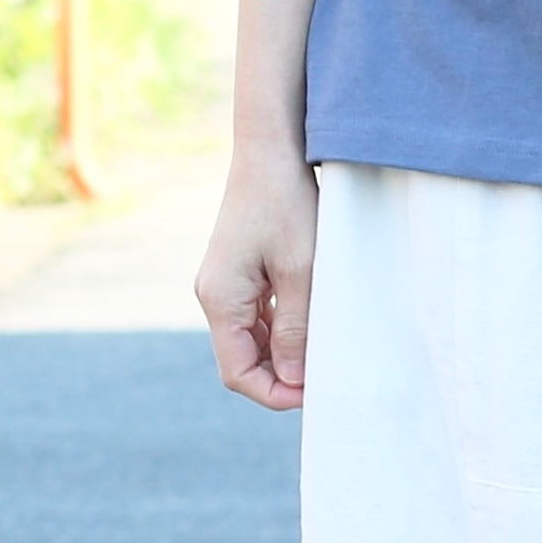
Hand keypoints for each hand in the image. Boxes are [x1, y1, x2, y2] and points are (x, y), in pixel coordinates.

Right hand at [194, 140, 320, 408]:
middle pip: (243, 360)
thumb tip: (293, 378)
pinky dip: (283, 328)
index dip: (275, 393)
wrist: (270, 149)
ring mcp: (225, 283)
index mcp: (220, 299)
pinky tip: (313, 321)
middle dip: (281, 375)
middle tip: (326, 374)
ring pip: (252, 340)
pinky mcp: (240, 271)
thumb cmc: (287, 204)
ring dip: (285, 352)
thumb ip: (296, 328)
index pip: (238, 372)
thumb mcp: (301, 270)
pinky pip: (258, 316)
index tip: (316, 393)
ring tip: (324, 348)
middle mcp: (215, 295)